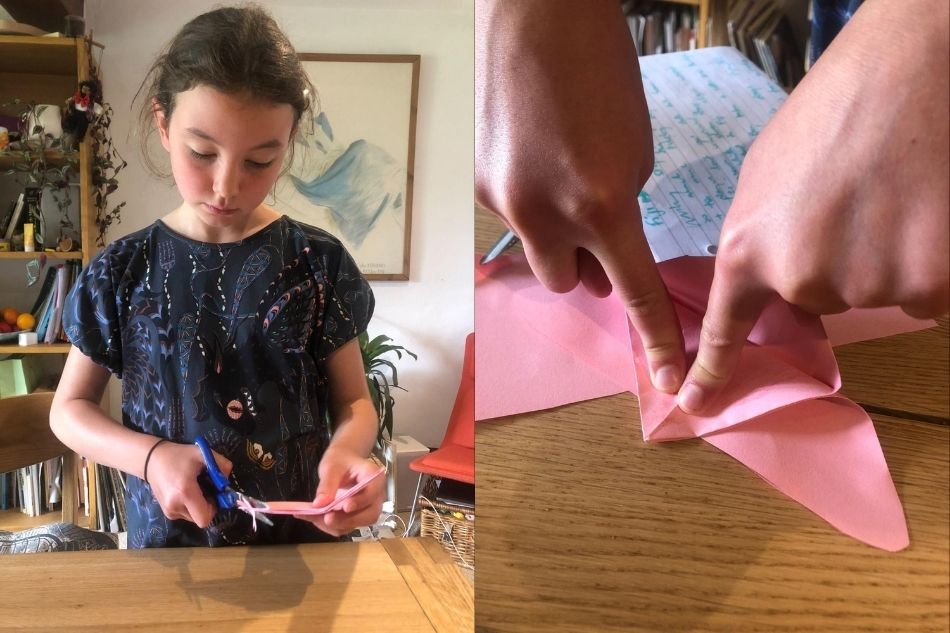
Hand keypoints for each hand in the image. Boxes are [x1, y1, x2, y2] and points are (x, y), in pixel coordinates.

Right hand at [146, 441, 232, 527]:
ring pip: (193, 517)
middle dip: (207, 506)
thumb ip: (222, 465)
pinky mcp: (166, 512)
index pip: (205, 518)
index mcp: (185, 492)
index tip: (213, 494)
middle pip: (201, 518)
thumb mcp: (203, 454)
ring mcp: (169, 511)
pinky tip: (185, 491)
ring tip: (193, 488)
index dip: (214, 508)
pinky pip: (185, 514)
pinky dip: (190, 506)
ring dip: (198, 506)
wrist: (152, 460)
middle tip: (205, 489)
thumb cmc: (179, 456)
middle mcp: (175, 506)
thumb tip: (227, 482)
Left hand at [297, 445, 385, 536]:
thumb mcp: (331, 467)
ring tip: (316, 518)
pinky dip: (332, 526)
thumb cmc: (341, 460)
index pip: (372, 493)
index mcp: (374, 477)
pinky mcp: (358, 516)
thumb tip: (319, 504)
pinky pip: (348, 527)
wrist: (343, 462)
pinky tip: (317, 519)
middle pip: (369, 514)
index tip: (345, 506)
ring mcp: (368, 508)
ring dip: (337, 525)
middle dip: (347, 520)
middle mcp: (376, 495)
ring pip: (359, 524)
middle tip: (327, 518)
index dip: (361, 501)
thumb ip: (327, 485)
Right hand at [476, 0, 685, 392]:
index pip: (634, 292)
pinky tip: (534, 157)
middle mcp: (543, 216)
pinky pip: (510, 217)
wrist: (536, 18)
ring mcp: (502, 203)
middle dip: (588, 269)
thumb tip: (601, 248)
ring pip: (535, 251)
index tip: (670, 379)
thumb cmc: (602, 72)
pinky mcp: (476, 185)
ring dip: (555, 239)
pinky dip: (529, 202)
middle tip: (600, 234)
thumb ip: (620, 211)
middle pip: (568, 284)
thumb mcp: (636, 150)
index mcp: (600, 206)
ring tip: (562, 184)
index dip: (656, 338)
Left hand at [679, 0, 948, 413]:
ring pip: (878, 294)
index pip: (726, 328)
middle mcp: (802, 280)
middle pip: (820, 301)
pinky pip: (927, 293)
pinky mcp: (930, 284)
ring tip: (887, 195)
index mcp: (748, 250)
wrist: (909, 72)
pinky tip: (923, 211)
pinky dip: (930, 259)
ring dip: (886, 257)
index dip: (713, 370)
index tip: (695, 404)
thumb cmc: (831, 110)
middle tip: (850, 202)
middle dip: (834, 261)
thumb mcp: (764, 177)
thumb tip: (771, 282)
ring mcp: (867, 286)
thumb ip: (759, 239)